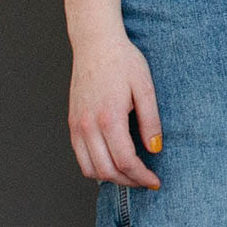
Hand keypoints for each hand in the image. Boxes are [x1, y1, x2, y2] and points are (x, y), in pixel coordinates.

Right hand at [69, 35, 162, 188]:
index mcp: (109, 117)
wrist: (96, 44)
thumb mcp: (145, 87)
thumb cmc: (123, 62)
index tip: (155, 182)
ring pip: (90, 168)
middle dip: (129, 182)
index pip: (125, 161)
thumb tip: (155, 149)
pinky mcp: (72, 124)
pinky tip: (112, 162)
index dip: (141, 176)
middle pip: (106, 171)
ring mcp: (76, 126)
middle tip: (146, 181)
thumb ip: (151, 120)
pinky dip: (96, 167)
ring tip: (131, 174)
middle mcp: (88, 126)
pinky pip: (80, 156)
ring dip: (111, 178)